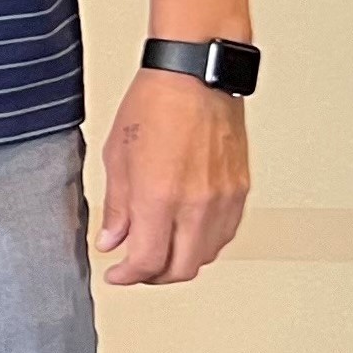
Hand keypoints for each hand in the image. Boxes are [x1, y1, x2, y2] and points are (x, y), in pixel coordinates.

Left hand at [98, 67, 249, 283]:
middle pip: (180, 269)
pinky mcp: (240, 191)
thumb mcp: (117, 155)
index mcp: (159, 197)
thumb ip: (117, 206)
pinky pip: (225, 234)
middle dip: (153, 276)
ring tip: (159, 249)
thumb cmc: (154, 103)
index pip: (146, 261)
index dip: (127, 276)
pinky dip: (204, 242)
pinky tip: (186, 232)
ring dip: (180, 261)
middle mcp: (196, 204)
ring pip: (206, 255)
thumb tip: (112, 240)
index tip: (116, 274)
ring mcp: (222, 199)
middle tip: (135, 268)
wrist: (196, 75)